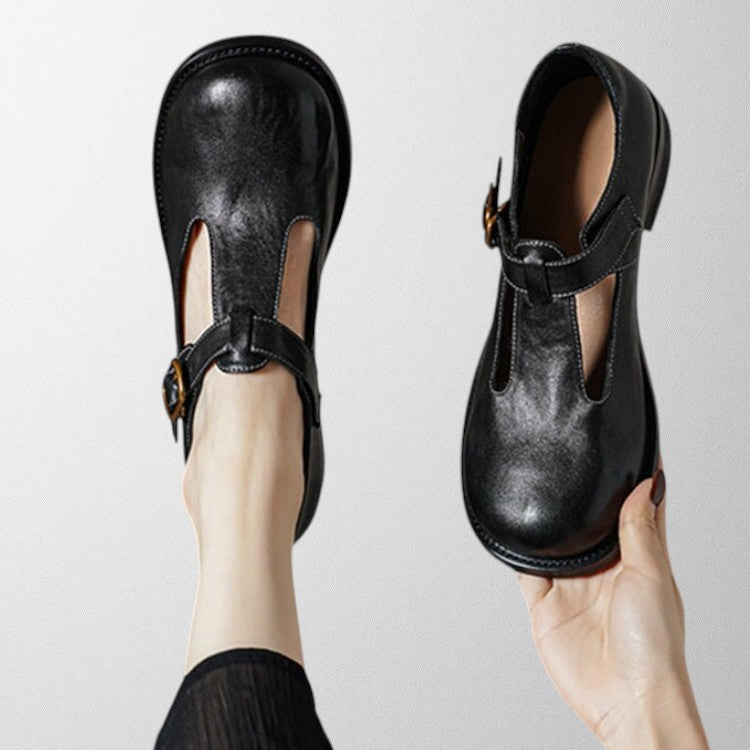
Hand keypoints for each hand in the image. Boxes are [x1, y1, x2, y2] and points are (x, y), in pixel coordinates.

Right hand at [518, 468, 708, 748]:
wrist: (625, 700)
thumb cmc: (653, 648)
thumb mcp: (652, 577)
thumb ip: (641, 531)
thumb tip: (647, 484)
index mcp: (637, 558)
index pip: (637, 508)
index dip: (635, 478)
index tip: (632, 446)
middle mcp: (603, 567)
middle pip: (589, 520)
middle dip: (583, 494)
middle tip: (574, 460)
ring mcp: (573, 584)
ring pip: (554, 538)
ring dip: (548, 519)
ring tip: (540, 489)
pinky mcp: (545, 603)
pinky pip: (525, 567)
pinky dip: (518, 549)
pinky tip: (515, 529)